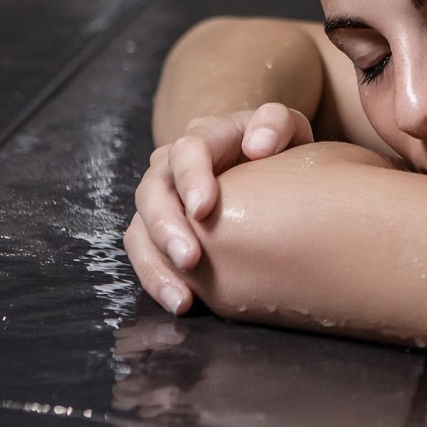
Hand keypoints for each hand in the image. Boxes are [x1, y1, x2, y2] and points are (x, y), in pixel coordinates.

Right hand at [125, 102, 312, 312]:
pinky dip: (158, 280)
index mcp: (203, 138)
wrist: (258, 163)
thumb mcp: (286, 128)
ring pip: (140, 230)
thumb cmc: (275, 147)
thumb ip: (277, 123)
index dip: (191, 178)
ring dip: (156, 265)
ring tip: (180, 298)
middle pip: (154, 193)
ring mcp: (162, 200)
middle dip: (166, 228)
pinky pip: (146, 254)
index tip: (204, 209)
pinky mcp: (159, 231)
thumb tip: (257, 145)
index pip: (187, 150)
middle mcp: (171, 168)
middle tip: (189, 260)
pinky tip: (181, 303)